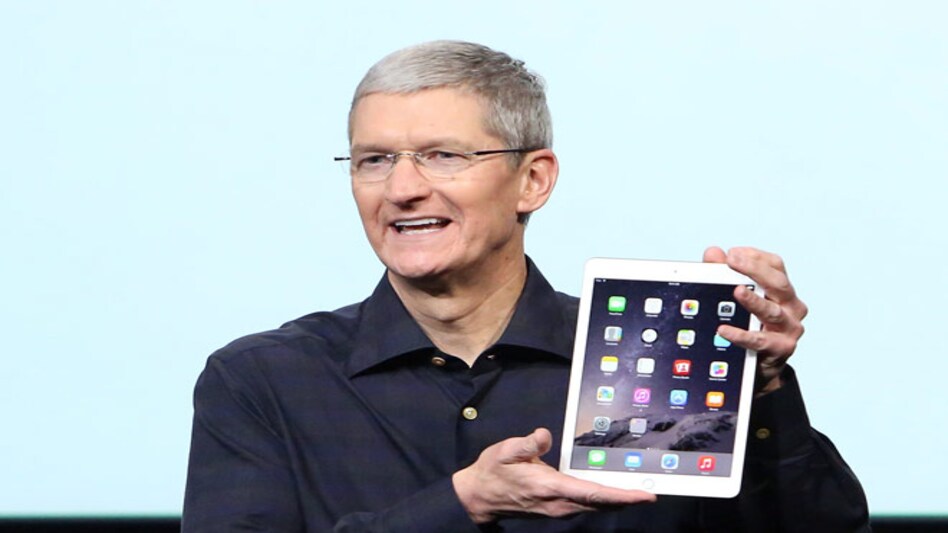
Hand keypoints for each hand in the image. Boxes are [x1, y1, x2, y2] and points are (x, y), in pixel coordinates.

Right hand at [452, 428, 655, 523]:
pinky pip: (587, 505)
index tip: (645, 495)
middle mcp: (558, 503)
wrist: (479, 497)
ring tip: (640, 490)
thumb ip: (528, 443)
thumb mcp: (505, 451)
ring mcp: (558, 508)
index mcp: (550, 488)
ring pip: (596, 506)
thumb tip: (544, 435)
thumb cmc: (493, 472)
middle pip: (602, 504)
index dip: (622, 496)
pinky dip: (604, 500)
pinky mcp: (556, 507)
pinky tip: (613, 491)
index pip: (594, 493)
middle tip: (653, 490)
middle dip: (628, 499)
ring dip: (618, 500)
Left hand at [703, 246, 807, 394]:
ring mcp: (789, 327)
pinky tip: (724, 330)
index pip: (775, 265)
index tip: (733, 253)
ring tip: (737, 291)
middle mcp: (791, 306)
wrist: (758, 366)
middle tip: (733, 262)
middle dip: (755, 270)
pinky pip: (760, 340)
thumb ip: (723, 274)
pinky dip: (741, 335)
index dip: (755, 257)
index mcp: (782, 289)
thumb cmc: (749, 325)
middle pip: (778, 283)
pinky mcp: (781, 348)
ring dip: (754, 300)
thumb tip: (712, 253)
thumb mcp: (736, 298)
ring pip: (772, 311)